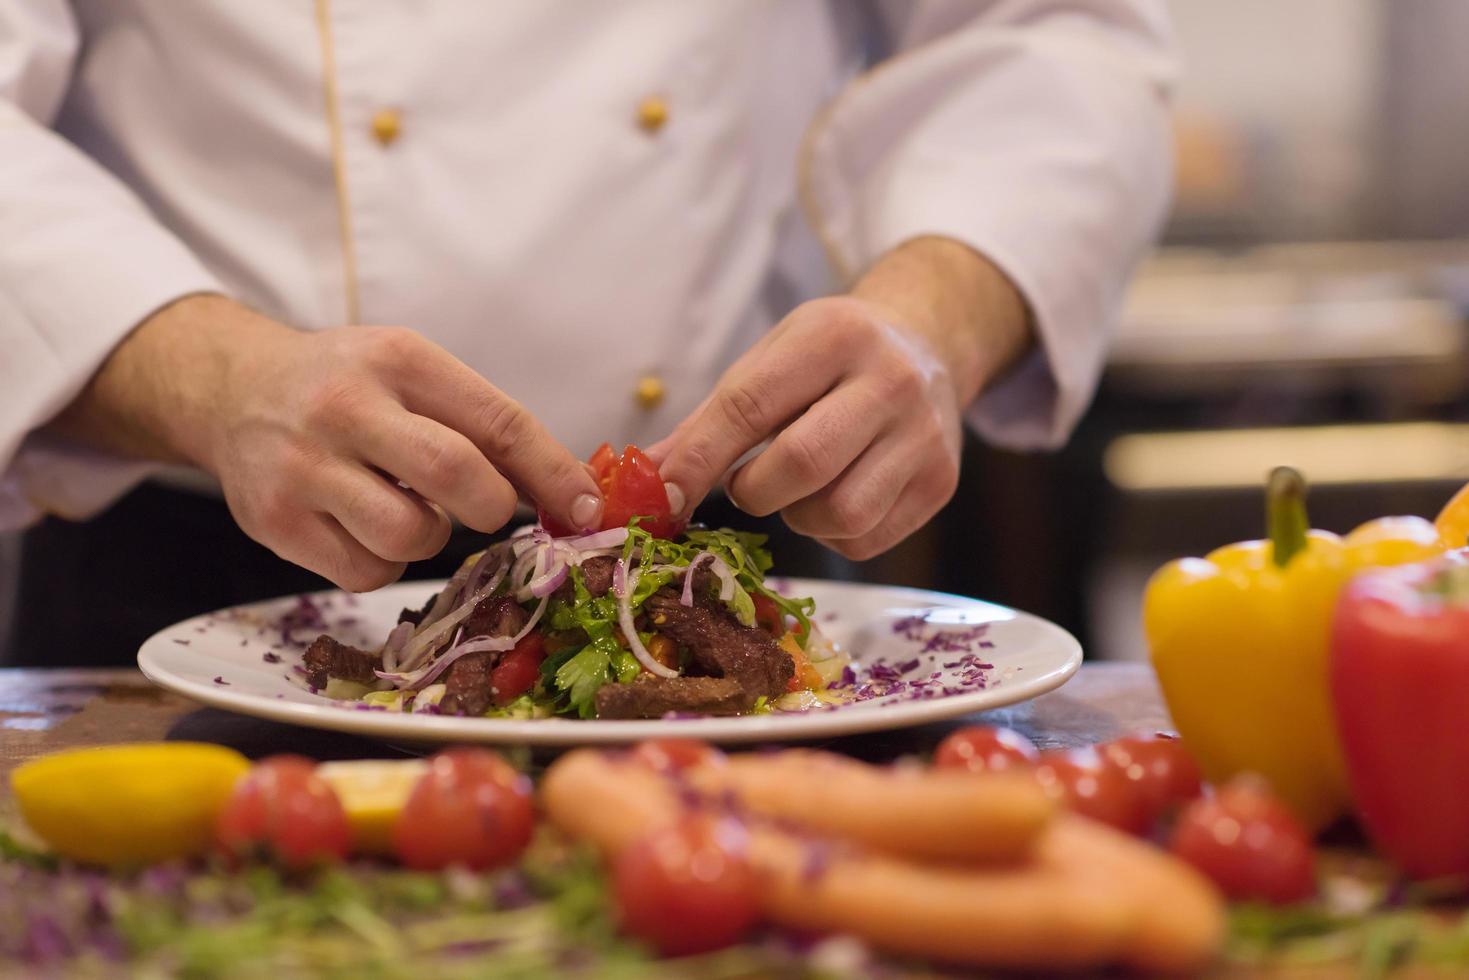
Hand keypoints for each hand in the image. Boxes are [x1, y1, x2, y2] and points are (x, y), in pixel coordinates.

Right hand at [48, 295, 602, 589]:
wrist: (232, 389)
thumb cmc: (347, 386)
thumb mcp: (412, 373)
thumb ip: (483, 424)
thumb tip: (571, 495)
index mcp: (399, 360)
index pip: (498, 422)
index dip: (553, 473)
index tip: (586, 509)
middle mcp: (346, 407)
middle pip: (458, 478)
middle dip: (493, 508)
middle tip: (486, 507)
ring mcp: (304, 467)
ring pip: (412, 538)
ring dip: (430, 536)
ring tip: (404, 505)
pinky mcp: (273, 522)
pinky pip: (365, 572)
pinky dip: (381, 562)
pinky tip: (361, 524)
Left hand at [652, 237, 1030, 558]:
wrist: (927, 347)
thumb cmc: (829, 359)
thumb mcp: (772, 363)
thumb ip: (710, 423)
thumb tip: (648, 483)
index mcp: (834, 336)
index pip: (751, 405)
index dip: (700, 459)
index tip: (665, 497)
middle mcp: (890, 382)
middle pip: (802, 464)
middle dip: (754, 490)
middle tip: (747, 484)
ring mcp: (924, 437)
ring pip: (839, 514)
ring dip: (797, 516)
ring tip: (799, 486)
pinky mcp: (941, 485)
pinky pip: (865, 541)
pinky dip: (832, 534)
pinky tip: (834, 495)